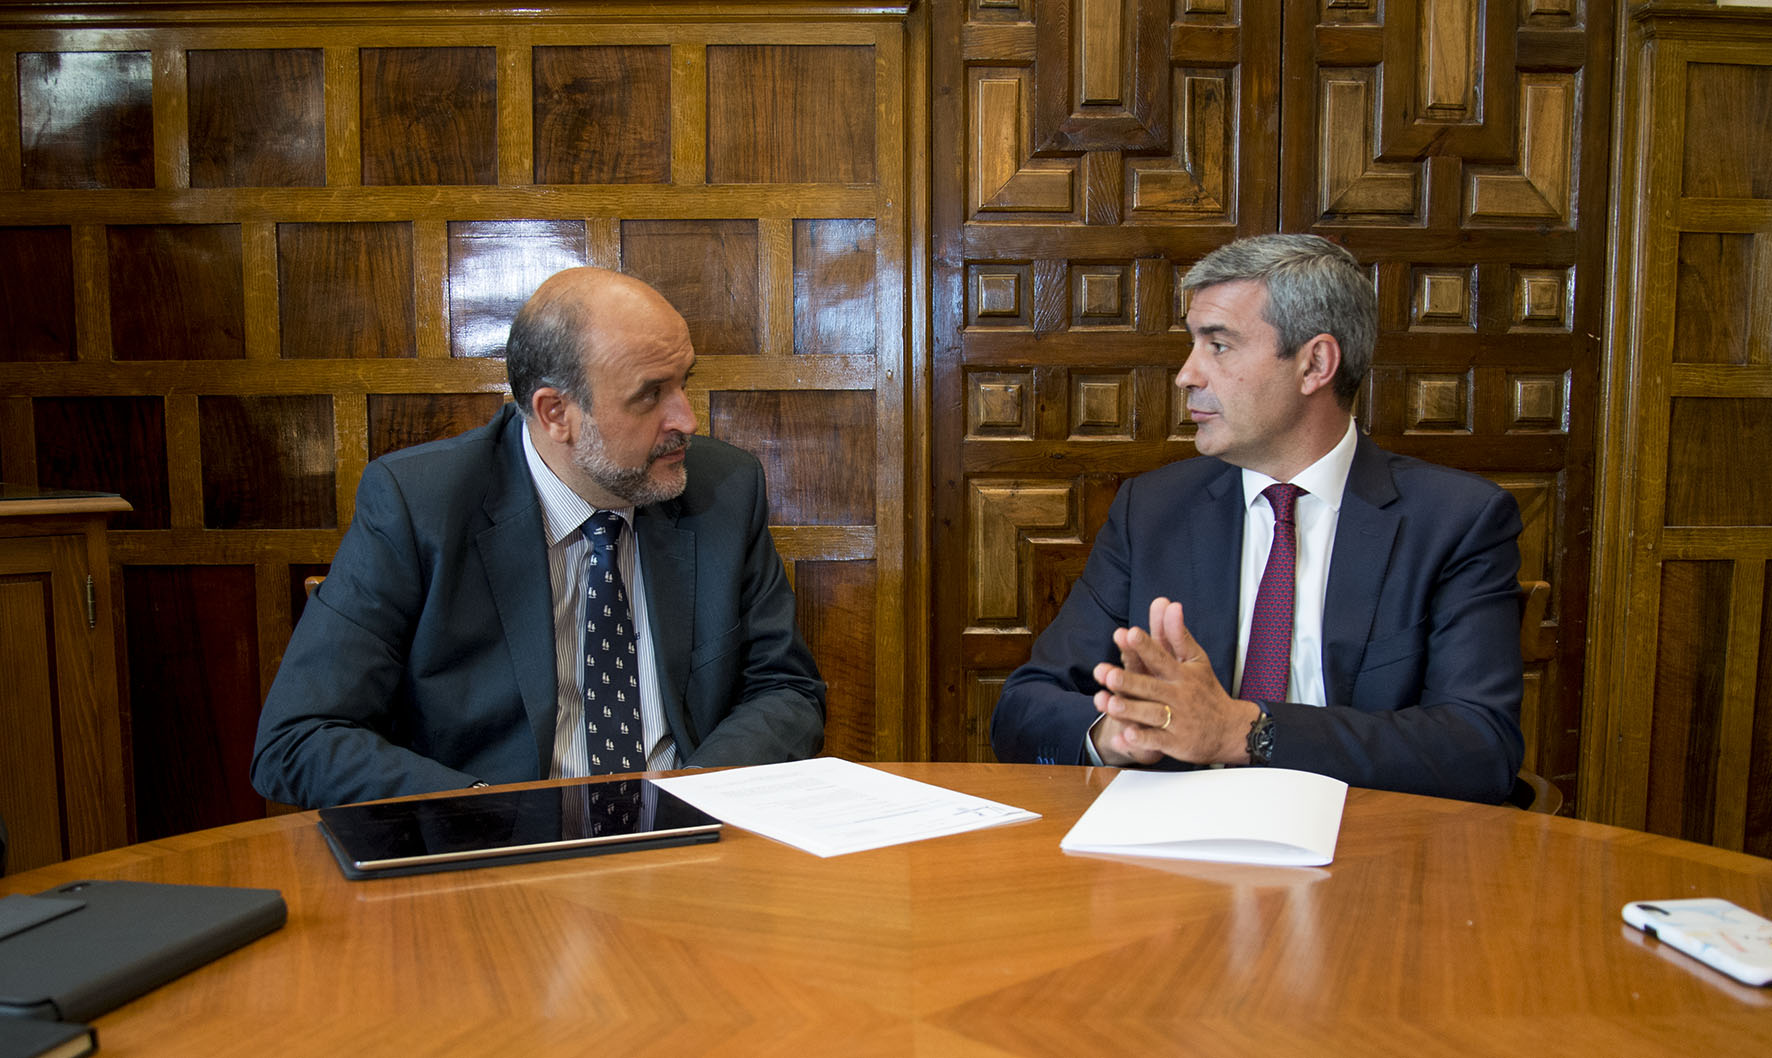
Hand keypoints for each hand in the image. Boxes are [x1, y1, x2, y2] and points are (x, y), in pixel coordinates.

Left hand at [1088, 597, 1259, 766]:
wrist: (1230, 729)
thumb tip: (1170, 604)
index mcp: (1182, 674)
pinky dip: (1140, 740)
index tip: (1128, 633)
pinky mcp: (1176, 742)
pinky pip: (1156, 742)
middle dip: (1129, 681)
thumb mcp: (1196, 660)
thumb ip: (1178, 634)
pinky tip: (1124, 736)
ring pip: (1152, 715)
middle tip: (1107, 673)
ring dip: (1130, 710)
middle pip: (1151, 688)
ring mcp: (1178, 721)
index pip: (1162, 657)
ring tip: (1109, 703)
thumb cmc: (1206, 690)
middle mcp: (1179, 696)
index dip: (1145, 646)